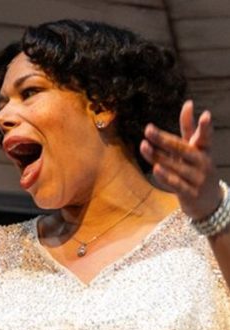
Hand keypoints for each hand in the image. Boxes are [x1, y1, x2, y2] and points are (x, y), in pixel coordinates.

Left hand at [140, 100, 221, 221]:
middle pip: (182, 149)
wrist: (210, 202)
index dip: (205, 127)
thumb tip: (188, 103)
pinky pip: (176, 184)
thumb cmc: (198, 169)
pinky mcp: (190, 193)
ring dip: (158, 156)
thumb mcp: (196, 148)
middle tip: (148, 129)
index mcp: (204, 150)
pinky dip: (166, 177)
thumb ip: (189, 128)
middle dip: (164, 139)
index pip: (204, 136)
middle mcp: (202, 162)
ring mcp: (197, 178)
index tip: (205, 115)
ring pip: (175, 166)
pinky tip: (155, 169)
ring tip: (144, 146)